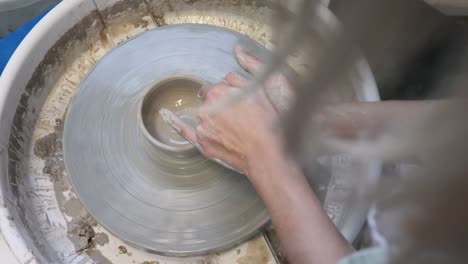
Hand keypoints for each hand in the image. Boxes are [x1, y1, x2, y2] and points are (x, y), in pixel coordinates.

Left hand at [161, 45, 290, 175]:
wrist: (267, 153)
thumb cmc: (268, 122)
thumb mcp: (262, 89)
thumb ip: (247, 68)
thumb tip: (237, 50)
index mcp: (218, 92)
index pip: (215, 88)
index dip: (226, 94)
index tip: (236, 101)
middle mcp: (206, 109)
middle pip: (209, 103)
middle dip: (220, 106)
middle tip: (239, 116)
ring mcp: (203, 129)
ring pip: (204, 118)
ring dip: (213, 119)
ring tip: (234, 130)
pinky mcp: (204, 146)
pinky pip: (188, 134)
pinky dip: (181, 127)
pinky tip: (171, 120)